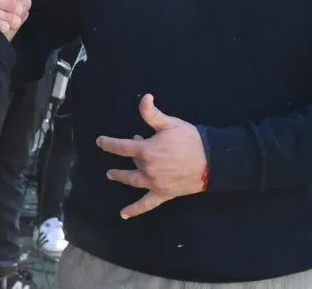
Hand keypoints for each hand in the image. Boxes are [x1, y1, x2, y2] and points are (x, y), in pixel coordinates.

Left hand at [96, 94, 206, 219]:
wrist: (211, 162)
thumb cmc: (190, 140)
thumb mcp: (170, 123)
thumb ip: (152, 113)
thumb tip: (144, 97)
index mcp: (147, 151)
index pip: (121, 147)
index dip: (109, 143)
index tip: (99, 141)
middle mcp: (147, 169)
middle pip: (132, 162)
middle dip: (130, 155)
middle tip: (132, 149)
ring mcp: (154, 183)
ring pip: (133, 181)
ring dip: (121, 177)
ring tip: (111, 175)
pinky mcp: (163, 194)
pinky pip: (146, 204)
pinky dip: (134, 210)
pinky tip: (123, 214)